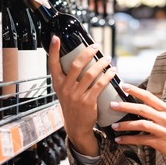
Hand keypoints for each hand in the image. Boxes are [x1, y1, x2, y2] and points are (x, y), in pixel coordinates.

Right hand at [49, 36, 117, 155]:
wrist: (76, 126)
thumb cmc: (72, 106)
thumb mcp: (64, 92)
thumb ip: (67, 78)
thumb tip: (79, 59)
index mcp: (58, 84)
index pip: (53, 64)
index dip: (53, 50)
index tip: (55, 38)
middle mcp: (65, 88)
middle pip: (76, 65)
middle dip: (87, 53)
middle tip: (96, 46)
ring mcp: (76, 95)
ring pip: (90, 74)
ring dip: (101, 64)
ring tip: (108, 58)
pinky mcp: (88, 102)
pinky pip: (99, 85)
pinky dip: (107, 76)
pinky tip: (112, 71)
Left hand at [110, 84, 165, 164]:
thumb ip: (157, 113)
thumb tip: (140, 108)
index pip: (149, 96)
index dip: (135, 90)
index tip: (123, 85)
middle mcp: (164, 117)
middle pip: (142, 109)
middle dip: (126, 106)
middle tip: (112, 105)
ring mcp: (163, 130)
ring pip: (141, 124)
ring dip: (125, 125)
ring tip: (113, 126)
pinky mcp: (160, 142)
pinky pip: (141, 140)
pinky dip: (129, 140)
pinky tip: (120, 140)